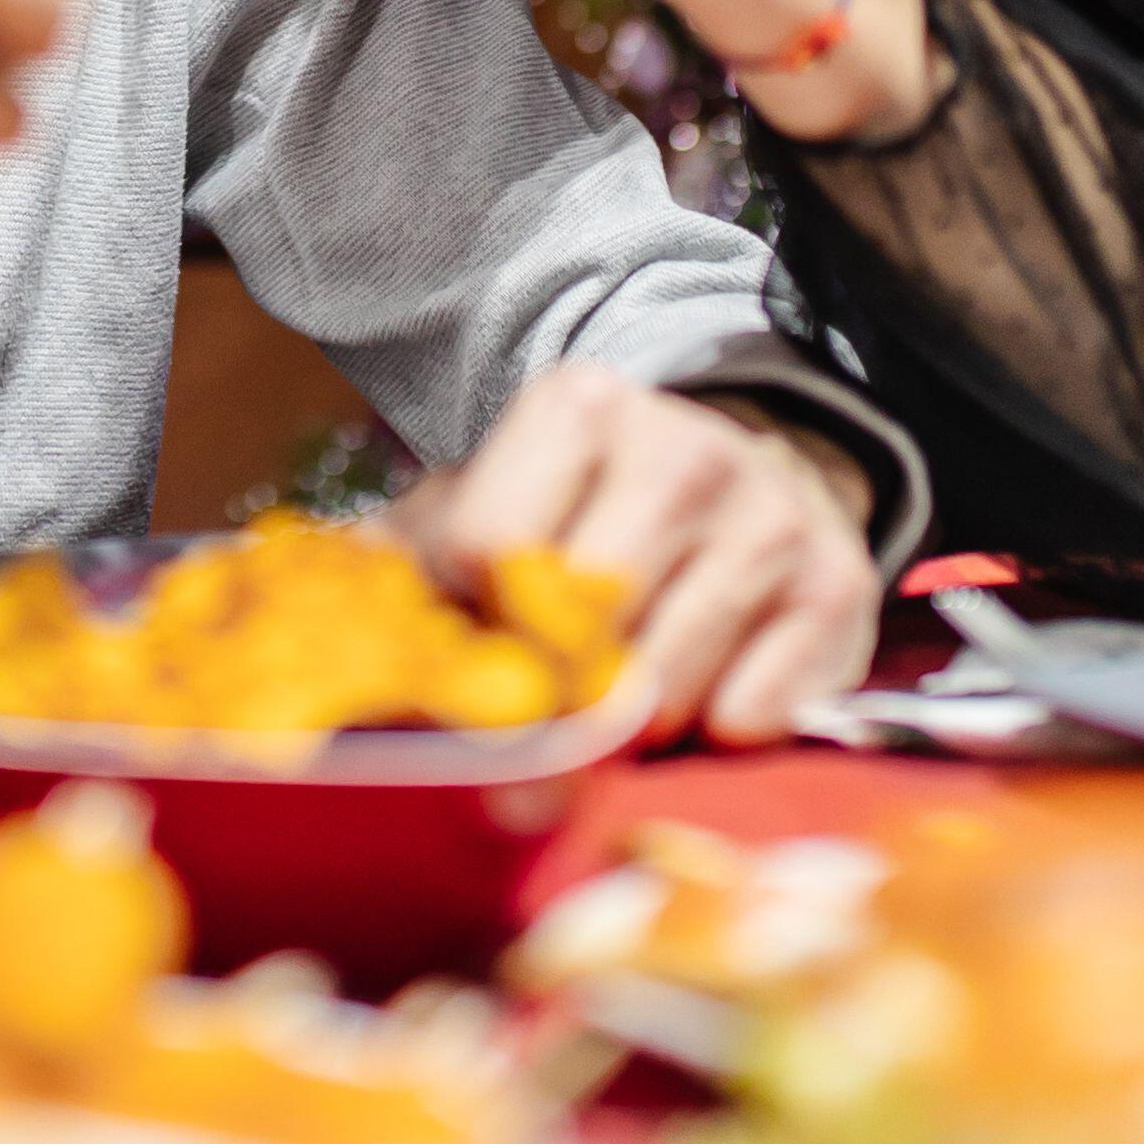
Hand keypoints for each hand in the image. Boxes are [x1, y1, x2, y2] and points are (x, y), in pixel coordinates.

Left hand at [394, 362, 881, 745]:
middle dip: (548, 702)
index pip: (493, 547)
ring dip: (630, 729)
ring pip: (664, 687)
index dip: (477, 620)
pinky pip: (752, 718)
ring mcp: (770, 519)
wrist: (748, 468)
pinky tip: (704, 695)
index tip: (484, 635)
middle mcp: (684, 449)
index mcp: (578, 408)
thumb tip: (303, 636)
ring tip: (619, 703)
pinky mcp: (840, 589)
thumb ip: (393, 564)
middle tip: (538, 724)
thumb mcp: (483, 506)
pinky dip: (715, 735)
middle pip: (581, 627)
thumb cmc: (584, 511)